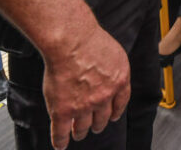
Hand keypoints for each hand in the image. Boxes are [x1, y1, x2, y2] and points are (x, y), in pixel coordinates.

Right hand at [42, 26, 130, 149]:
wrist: (71, 41)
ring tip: (78, 133)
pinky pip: (61, 131)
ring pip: (83, 126)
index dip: (115, 112)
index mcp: (119, 81)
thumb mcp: (115, 53)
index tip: (113, 117)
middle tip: (95, 126)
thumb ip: (115, 66)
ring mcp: (84, 106)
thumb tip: (112, 71)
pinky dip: (60, 140)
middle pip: (103, 118)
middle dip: (99, 123)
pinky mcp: (64, 110)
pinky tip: (60, 144)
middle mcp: (104, 97)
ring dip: (81, 131)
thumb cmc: (90, 40)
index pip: (120, 103)